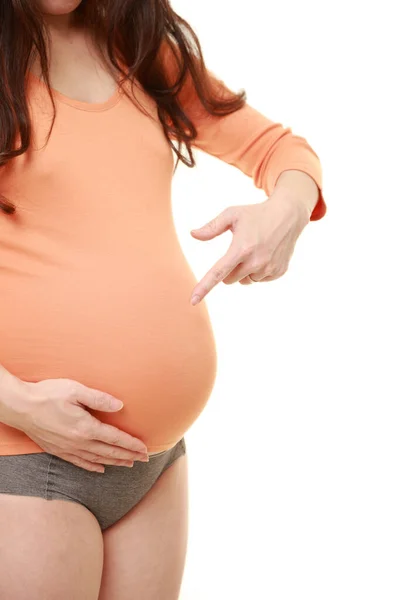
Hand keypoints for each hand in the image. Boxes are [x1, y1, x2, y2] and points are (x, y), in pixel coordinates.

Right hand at [17, 378, 147, 472]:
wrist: (20, 407)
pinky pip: (80, 463)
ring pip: (97, 460)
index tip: (145, 449)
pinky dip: (93, 467)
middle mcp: (79, 442)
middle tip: (144, 459)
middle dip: (128, 456)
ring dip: (115, 462)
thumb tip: (120, 405)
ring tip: (128, 464)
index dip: (132, 445)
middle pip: (109, 452)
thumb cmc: (48, 394)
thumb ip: (99, 399)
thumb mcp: (75, 390)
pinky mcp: (58, 450)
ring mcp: (68, 449)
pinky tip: (101, 468)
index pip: (115, 439)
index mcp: (86, 427)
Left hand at [189, 192, 310, 304]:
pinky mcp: (278, 272)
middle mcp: (256, 262)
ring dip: (245, 271)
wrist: (288, 215)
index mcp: (241, 248)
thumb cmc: (256, 214)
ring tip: (255, 250)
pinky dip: (258, 271)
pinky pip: (259, 279)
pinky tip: (266, 254)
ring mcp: (269, 269)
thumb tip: (193, 234)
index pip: (218, 272)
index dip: (204, 287)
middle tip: (239, 251)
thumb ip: (212, 227)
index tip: (193, 301)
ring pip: (245, 281)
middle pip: (229, 279)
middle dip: (229, 269)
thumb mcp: (232, 215)